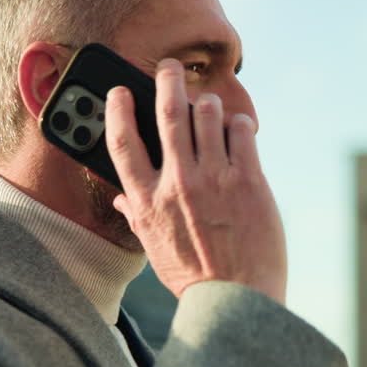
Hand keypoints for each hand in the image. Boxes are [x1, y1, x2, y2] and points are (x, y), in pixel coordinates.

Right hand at [106, 58, 286, 303]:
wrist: (238, 299)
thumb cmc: (195, 279)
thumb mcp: (154, 250)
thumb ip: (137, 217)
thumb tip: (120, 198)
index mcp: (148, 201)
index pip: (122, 143)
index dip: (117, 110)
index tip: (120, 92)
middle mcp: (178, 183)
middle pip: (167, 113)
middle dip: (167, 80)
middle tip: (170, 67)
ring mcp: (215, 178)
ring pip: (206, 115)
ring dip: (207, 103)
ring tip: (208, 106)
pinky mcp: (249, 180)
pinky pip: (241, 132)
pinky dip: (238, 123)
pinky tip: (237, 128)